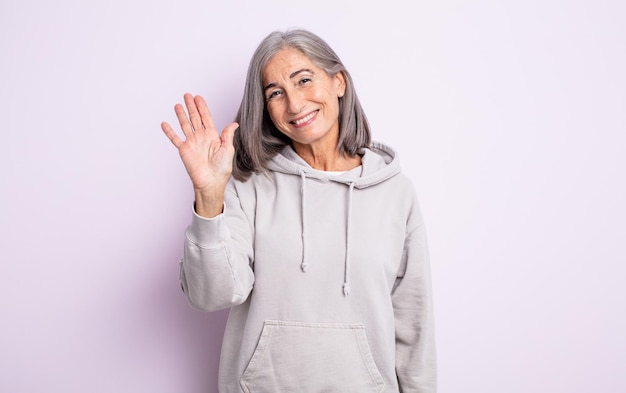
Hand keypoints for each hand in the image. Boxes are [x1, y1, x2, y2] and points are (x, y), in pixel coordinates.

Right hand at [161, 93, 237, 215]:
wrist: (211, 182)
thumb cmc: (221, 169)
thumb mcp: (228, 149)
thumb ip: (227, 135)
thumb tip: (234, 124)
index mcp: (212, 136)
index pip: (206, 118)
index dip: (202, 107)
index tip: (198, 98)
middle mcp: (201, 137)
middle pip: (195, 118)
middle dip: (191, 106)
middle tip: (187, 95)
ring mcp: (192, 143)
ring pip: (185, 125)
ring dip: (181, 115)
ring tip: (177, 105)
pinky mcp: (184, 150)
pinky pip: (175, 139)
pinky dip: (169, 131)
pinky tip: (165, 123)